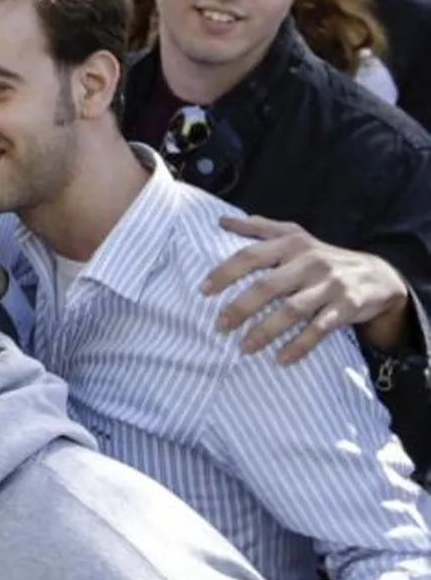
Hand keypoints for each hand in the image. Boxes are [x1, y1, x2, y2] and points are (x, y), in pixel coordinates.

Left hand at [204, 216, 410, 362]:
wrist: (377, 275)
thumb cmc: (322, 257)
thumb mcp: (295, 236)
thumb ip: (259, 229)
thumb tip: (221, 220)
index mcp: (292, 243)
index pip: (251, 255)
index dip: (225, 272)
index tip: (203, 291)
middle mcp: (311, 261)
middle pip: (268, 286)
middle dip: (240, 308)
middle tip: (219, 326)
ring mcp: (330, 284)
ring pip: (292, 310)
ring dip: (265, 331)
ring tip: (244, 348)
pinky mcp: (347, 306)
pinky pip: (320, 329)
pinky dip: (300, 345)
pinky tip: (281, 359)